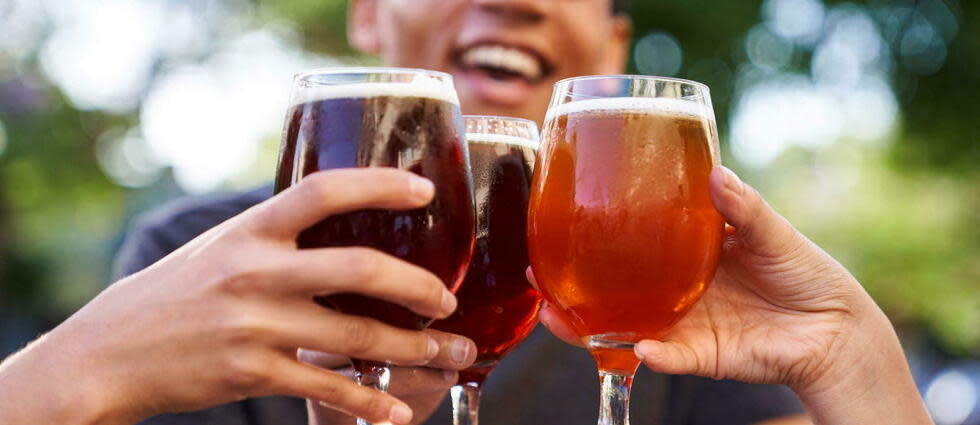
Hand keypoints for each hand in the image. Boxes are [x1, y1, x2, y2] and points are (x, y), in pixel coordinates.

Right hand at [0, 169, 475, 424]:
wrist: (107, 353)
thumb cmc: (174, 293)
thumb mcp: (221, 246)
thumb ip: (277, 236)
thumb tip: (340, 219)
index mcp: (251, 231)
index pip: (324, 191)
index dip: (379, 184)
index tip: (425, 188)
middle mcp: (256, 272)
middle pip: (359, 269)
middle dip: (418, 287)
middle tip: (448, 300)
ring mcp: (255, 325)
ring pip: (356, 337)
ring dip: (413, 349)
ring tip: (448, 352)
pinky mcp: (252, 373)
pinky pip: (326, 389)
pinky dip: (368, 403)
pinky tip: (396, 412)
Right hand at [534, 166, 930, 424]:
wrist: (838, 330)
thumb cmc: (806, 272)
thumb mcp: (773, 232)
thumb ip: (744, 207)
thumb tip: (715, 173)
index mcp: (688, 251)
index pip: (633, 240)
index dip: (596, 233)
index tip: (561, 219)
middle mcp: (676, 288)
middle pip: (614, 286)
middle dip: (572, 282)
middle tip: (535, 270)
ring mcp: (685, 323)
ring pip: (625, 326)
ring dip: (588, 325)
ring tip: (556, 315)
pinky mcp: (702, 356)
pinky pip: (670, 357)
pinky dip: (655, 354)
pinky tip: (639, 348)